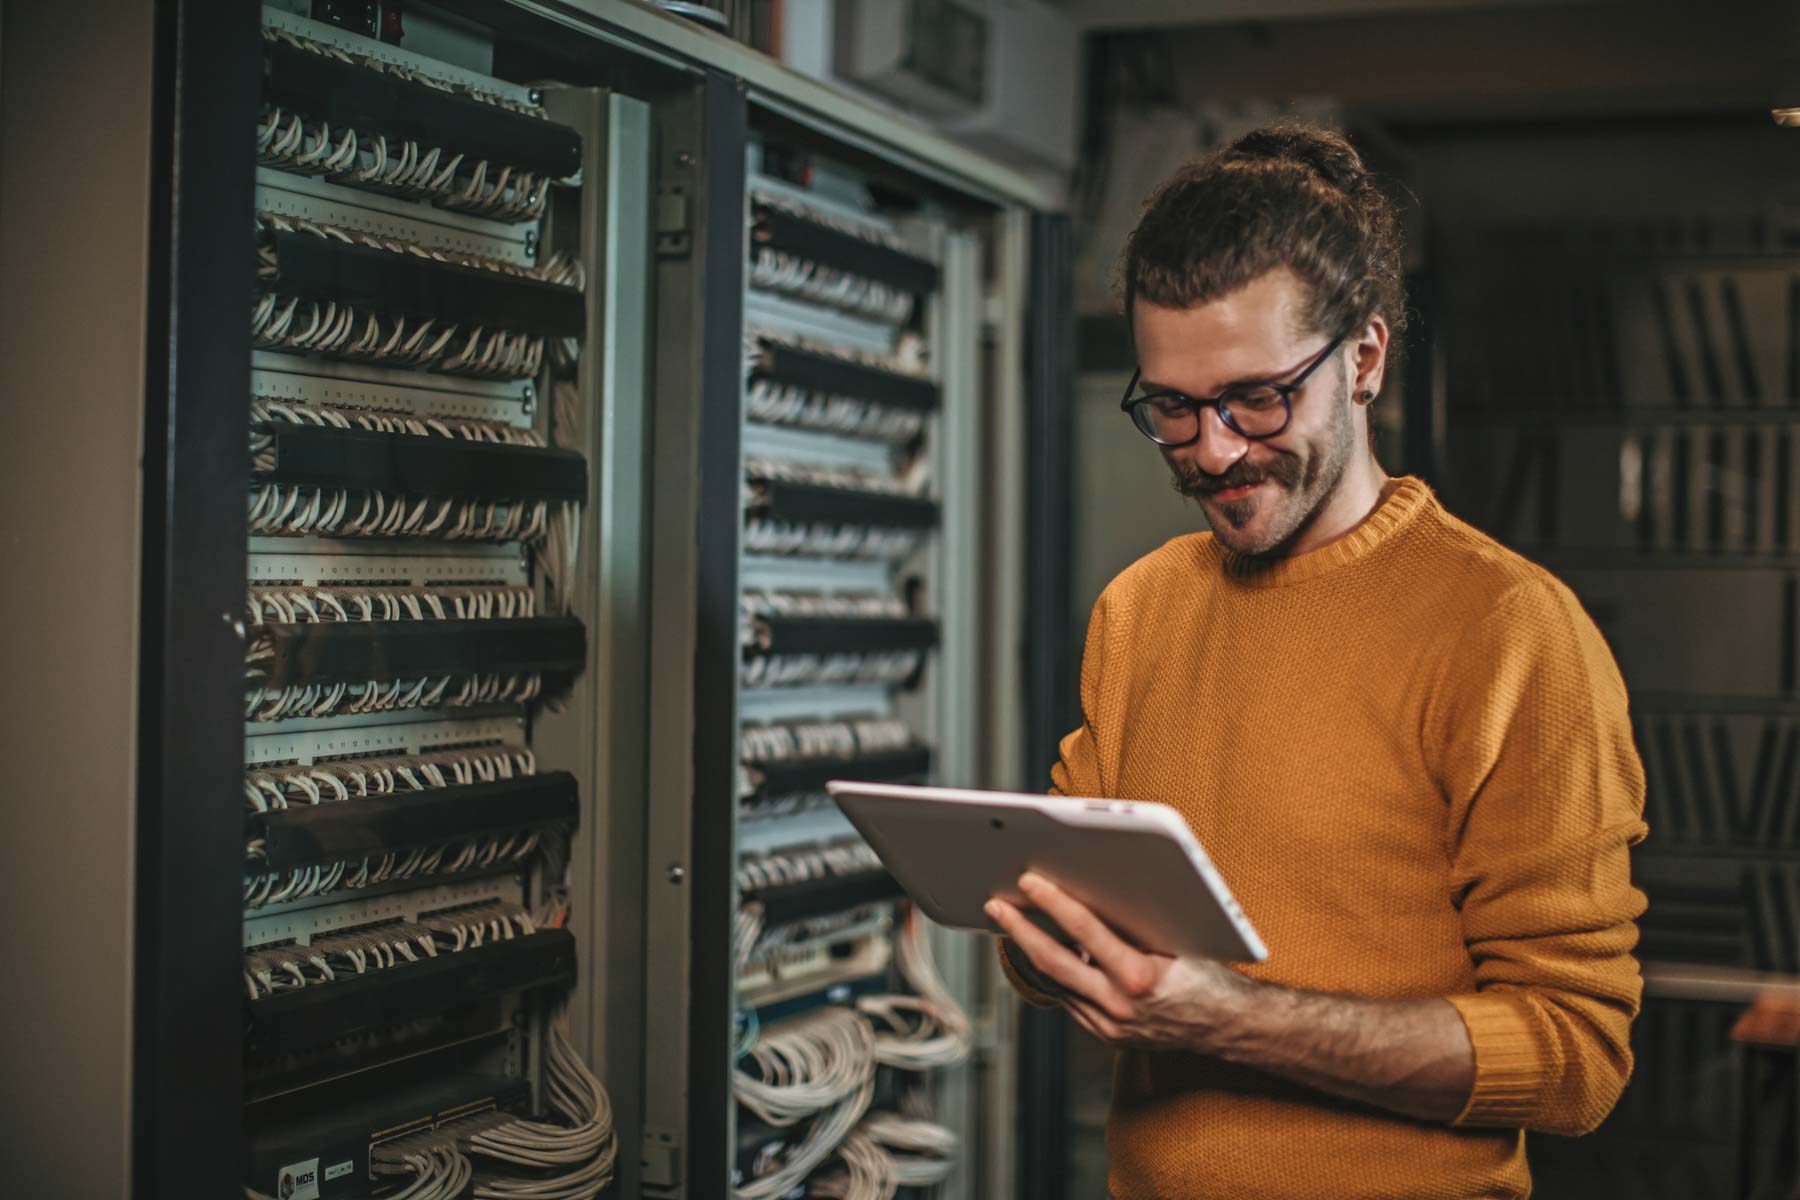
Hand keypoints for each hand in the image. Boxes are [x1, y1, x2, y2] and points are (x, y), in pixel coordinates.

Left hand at [986, 871, 1255, 1052]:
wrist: (1231, 1027)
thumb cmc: (1210, 975)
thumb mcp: (1180, 940)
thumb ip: (1138, 923)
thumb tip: (1098, 888)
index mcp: (1139, 976)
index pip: (1085, 930)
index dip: (1053, 902)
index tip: (1029, 882)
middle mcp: (1120, 1006)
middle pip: (1055, 962)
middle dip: (1020, 930)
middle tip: (996, 905)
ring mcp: (1111, 1026)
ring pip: (1058, 985)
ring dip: (1032, 953)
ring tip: (1012, 924)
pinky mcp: (1109, 1036)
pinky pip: (1072, 1001)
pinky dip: (1058, 976)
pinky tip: (1047, 953)